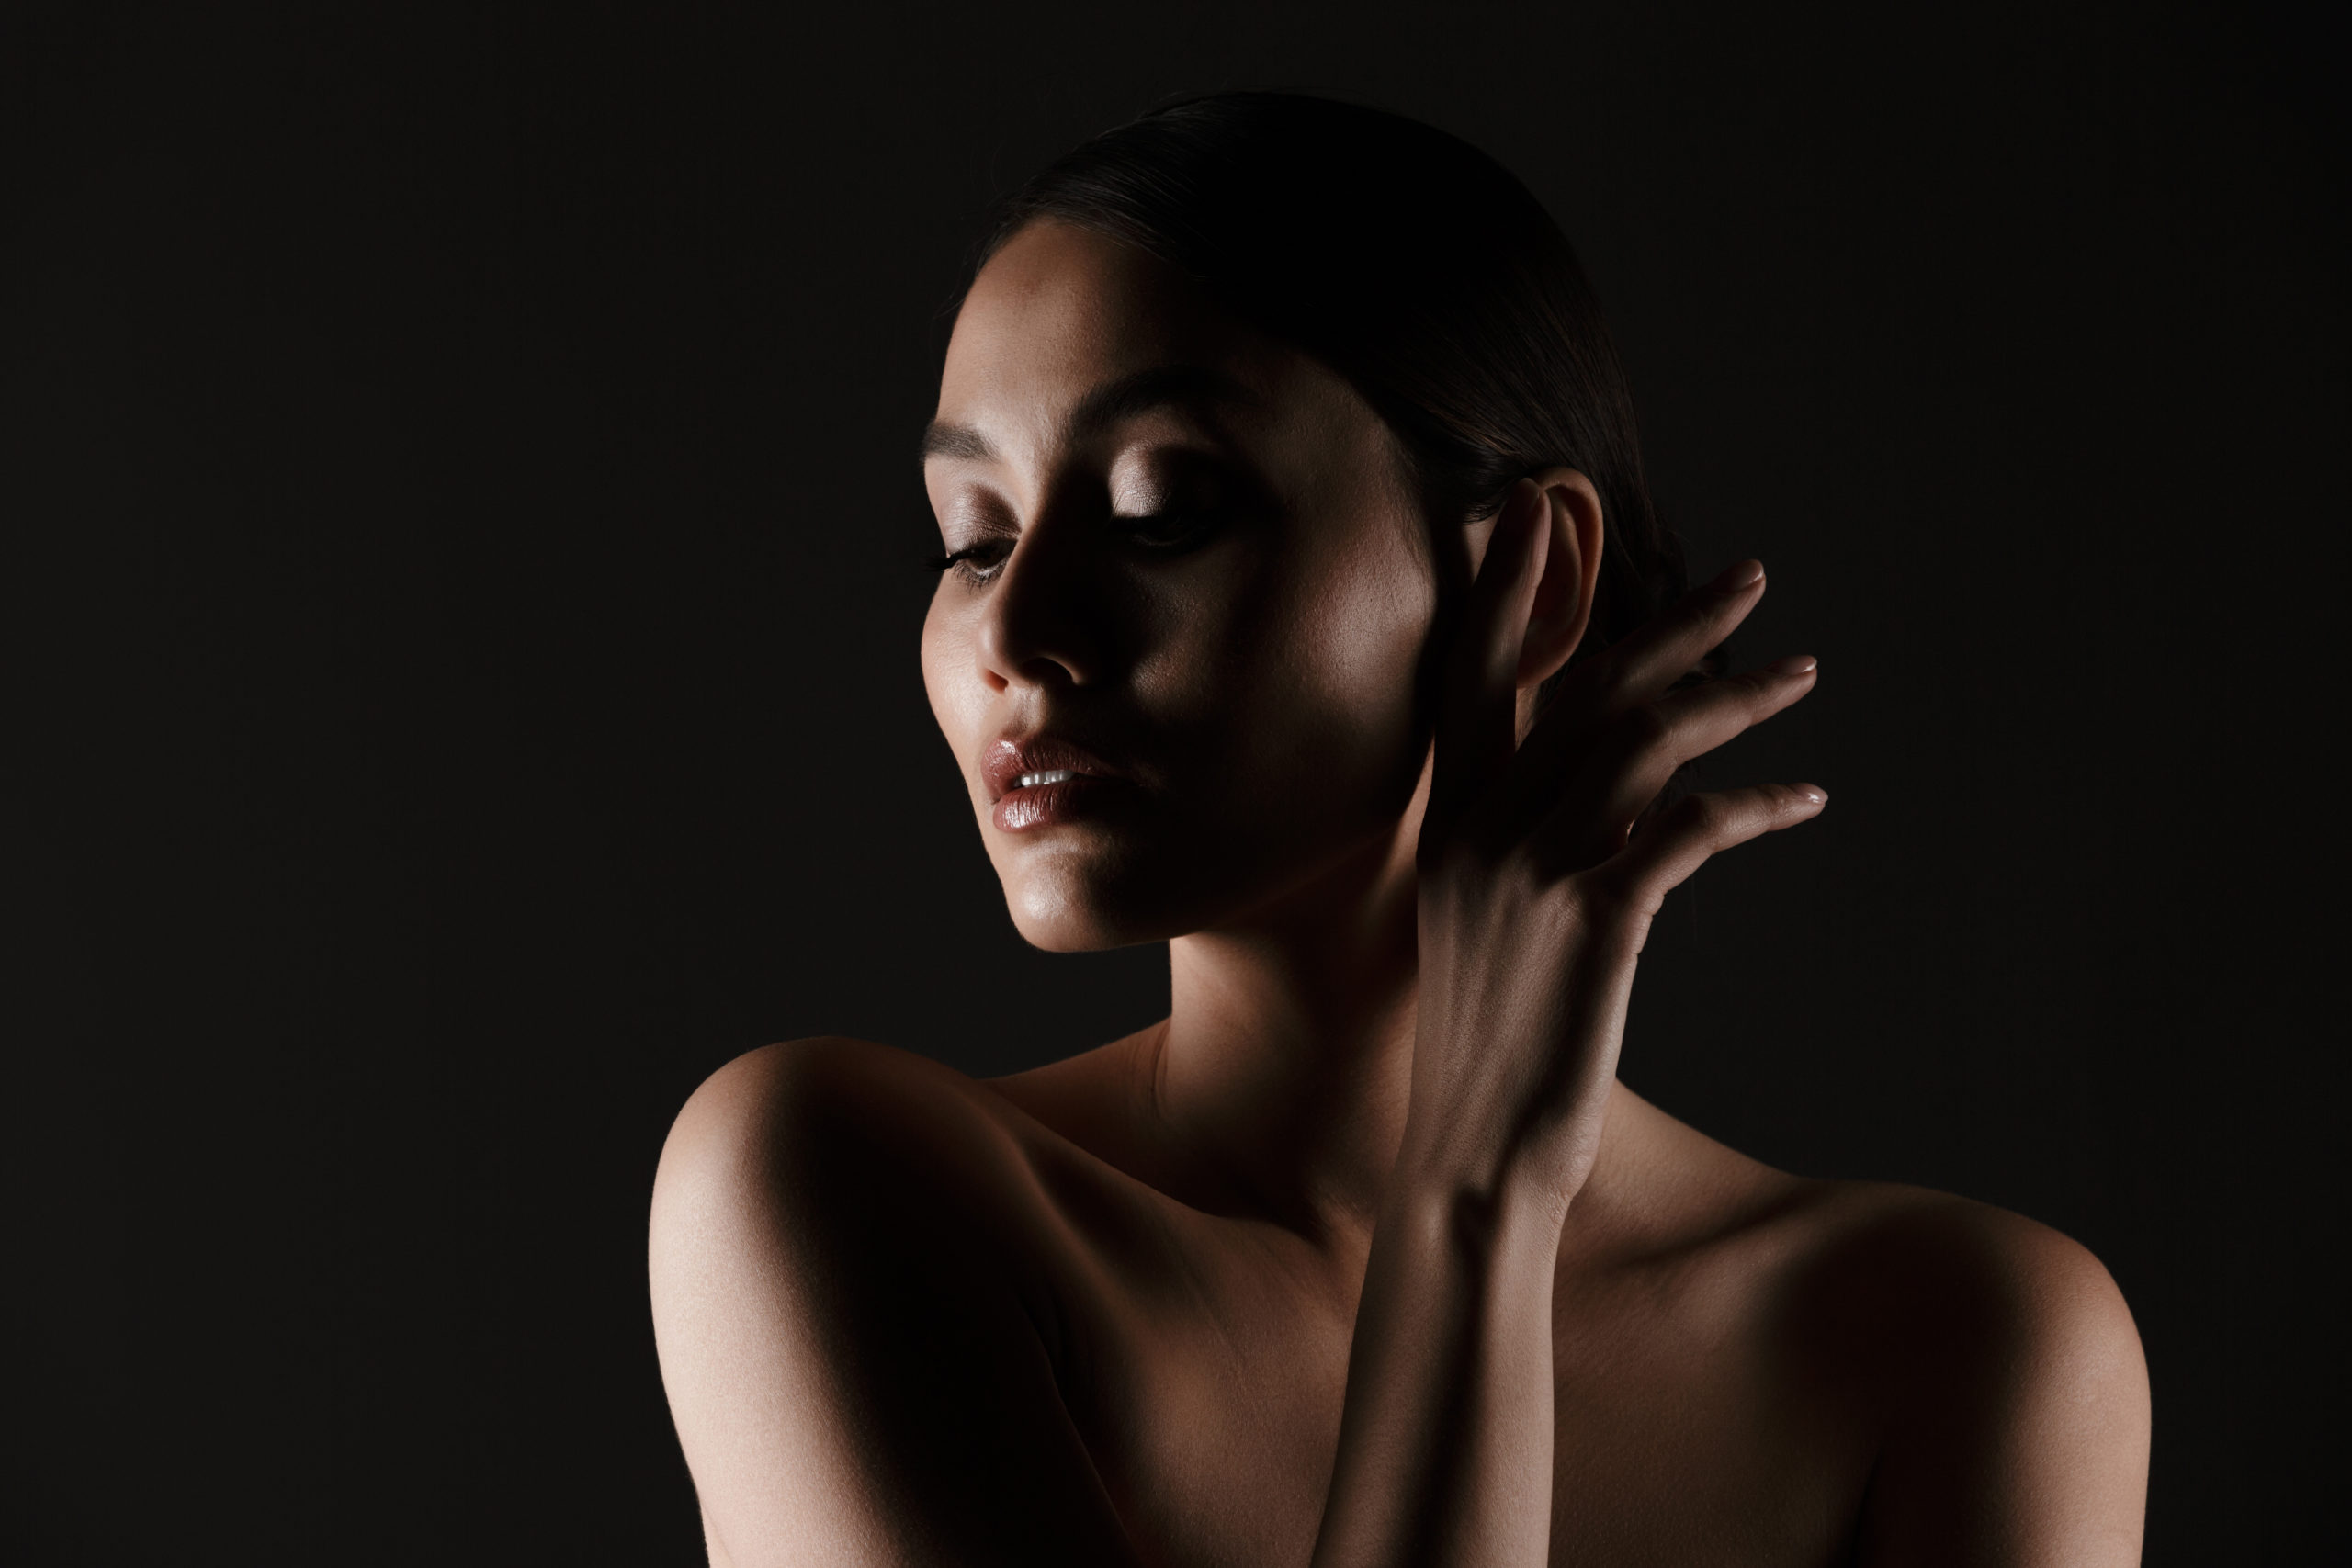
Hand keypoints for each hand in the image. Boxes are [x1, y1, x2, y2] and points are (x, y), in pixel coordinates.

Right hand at [1402, 479, 1824, 1211]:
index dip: (1503, 589)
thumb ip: (1515, 850)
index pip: (1470, 676)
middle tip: (1751, 576)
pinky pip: (1695, 827)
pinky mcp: (1597, 920)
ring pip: (1649, 739)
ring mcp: (1535, 871)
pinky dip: (1760, 802)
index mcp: (1449, 825)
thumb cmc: (1489, 1051)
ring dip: (1739, 696)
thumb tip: (1598, 802)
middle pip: (1585, 685)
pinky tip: (1808, 800)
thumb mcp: (1480, 930)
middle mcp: (1482, 830)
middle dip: (1674, 621)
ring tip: (1805, 672)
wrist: (1474, 1160)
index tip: (1536, 509)